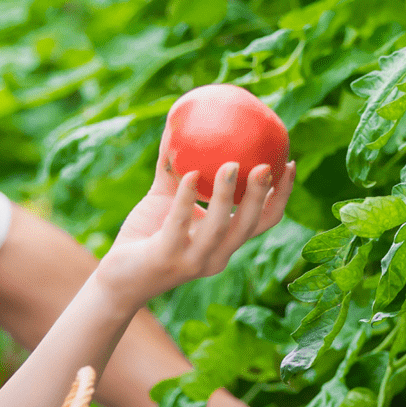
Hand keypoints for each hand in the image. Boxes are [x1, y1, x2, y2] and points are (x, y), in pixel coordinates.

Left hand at [97, 157, 294, 305]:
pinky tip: (189, 174)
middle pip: (250, 226)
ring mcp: (192, 260)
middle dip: (263, 195)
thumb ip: (176, 170)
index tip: (288, 163)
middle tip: (266, 164)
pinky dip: (185, 198)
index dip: (281, 195)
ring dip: (228, 195)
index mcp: (224, 243)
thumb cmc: (145, 235)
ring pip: (220, 227)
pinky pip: (179, 224)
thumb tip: (179, 127)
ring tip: (232, 164)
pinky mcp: (166, 258)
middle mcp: (215, 255)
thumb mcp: (165, 200)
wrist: (117, 279)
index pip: (263, 221)